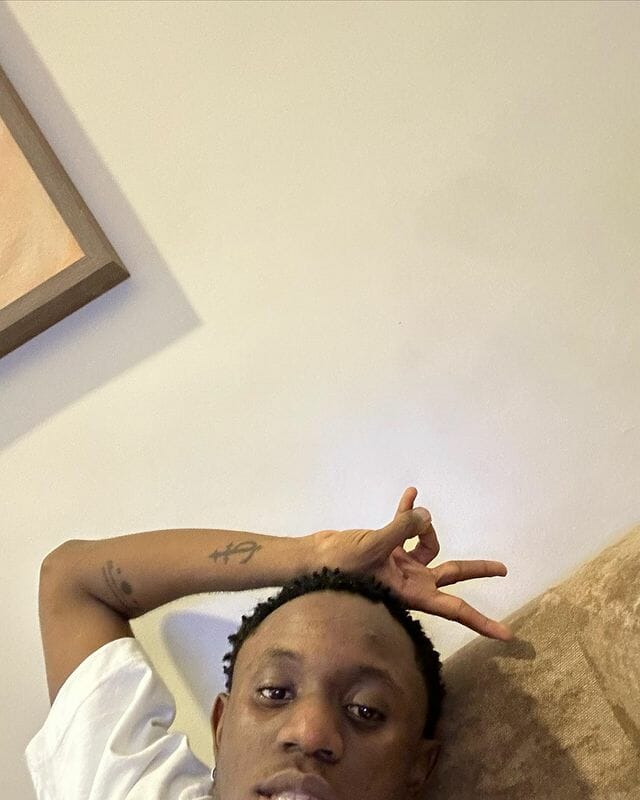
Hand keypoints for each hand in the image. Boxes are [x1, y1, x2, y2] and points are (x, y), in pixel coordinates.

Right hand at [312, 487, 512, 640]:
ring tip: (412, 507)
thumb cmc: (339, 564)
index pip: (454, 609)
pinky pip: (405, 528)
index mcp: (411, 592)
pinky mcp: (387, 549)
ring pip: (429, 546)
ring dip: (425, 524)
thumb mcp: (373, 546)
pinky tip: (410, 493)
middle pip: (451, 576)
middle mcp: (409, 581)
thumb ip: (401, 529)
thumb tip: (425, 514)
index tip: (508, 636)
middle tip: (503, 569)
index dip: (481, 621)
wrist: (312, 558)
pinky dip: (407, 511)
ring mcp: (398, 565)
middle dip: (476, 569)